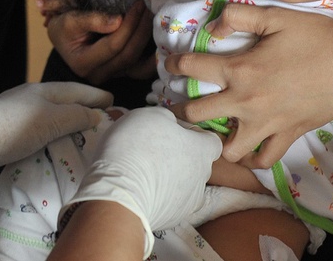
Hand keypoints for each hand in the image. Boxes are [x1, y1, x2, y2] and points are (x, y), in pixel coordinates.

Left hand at [0, 82, 112, 180]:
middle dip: (85, 106)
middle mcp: (33, 97)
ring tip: (86, 131)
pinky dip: (56, 132)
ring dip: (70, 120)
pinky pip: (42, 127)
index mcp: (44, 90)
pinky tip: (57, 142)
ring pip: (53, 114)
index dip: (96, 96)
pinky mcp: (11, 129)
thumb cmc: (13, 127)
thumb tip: (97, 114)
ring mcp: (20, 112)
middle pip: (65, 100)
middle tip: (104, 117)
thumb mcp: (50, 120)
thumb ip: (75, 116)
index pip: (78, 90)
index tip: (113, 102)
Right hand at [43, 0, 154, 83]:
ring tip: (155, 20)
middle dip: (141, 30)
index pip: (113, 45)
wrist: (63, 39)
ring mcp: (112, 76)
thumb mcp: (69, 20)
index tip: (137, 5)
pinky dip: (153, 59)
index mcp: (83, 63)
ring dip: (149, 42)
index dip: (128, 26)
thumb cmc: (63, 29)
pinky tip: (163, 44)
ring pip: (137, 65)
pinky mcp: (121, 72)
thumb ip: (91, 20)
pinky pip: (141, 70)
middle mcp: (99, 74)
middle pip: (127, 55)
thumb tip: (118, 20)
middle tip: (149, 8)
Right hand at [64, 107, 223, 257]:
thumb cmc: (137, 146)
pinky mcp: (172, 218)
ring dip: (169, 177)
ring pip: (183, 184)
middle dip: (180, 157)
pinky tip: (140, 189)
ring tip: (144, 172)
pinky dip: (158, 196)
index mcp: (202, 151)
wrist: (120, 192)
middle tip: (154, 151)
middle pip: (196, 163)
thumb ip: (169, 117)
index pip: (212, 141)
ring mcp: (188, 201)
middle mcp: (202, 178)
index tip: (176, 133)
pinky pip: (168, 202)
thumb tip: (171, 124)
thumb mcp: (152, 115)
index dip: (195, 135)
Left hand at [164, 3, 332, 167]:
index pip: (192, 68)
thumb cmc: (316, 35)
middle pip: (196, 115)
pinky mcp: (288, 135)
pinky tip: (246, 150)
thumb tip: (213, 27)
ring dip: (215, 141)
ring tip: (212, 133)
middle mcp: (247, 101)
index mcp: (240, 69)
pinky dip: (252, 157)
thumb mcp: (274, 16)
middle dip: (180, 111)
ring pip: (227, 148)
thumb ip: (238, 17)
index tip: (169, 64)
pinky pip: (264, 158)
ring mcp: (267, 123)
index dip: (174, 64)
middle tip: (177, 107)